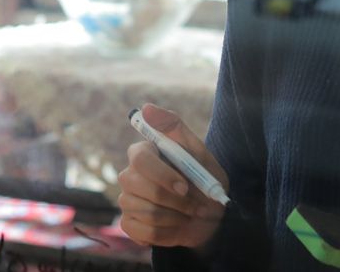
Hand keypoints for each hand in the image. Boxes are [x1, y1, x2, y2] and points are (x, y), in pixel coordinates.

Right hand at [117, 103, 229, 250]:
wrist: (212, 220)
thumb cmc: (205, 182)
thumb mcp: (199, 154)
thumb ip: (174, 127)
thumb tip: (146, 107)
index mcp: (144, 153)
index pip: (139, 159)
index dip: (162, 175)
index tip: (185, 187)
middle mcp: (130, 175)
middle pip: (137, 186)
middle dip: (173, 200)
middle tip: (196, 206)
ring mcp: (127, 200)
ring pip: (144, 211)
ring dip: (175, 217)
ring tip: (189, 215)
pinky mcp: (129, 224)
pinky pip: (143, 231)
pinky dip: (167, 233)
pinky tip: (176, 226)